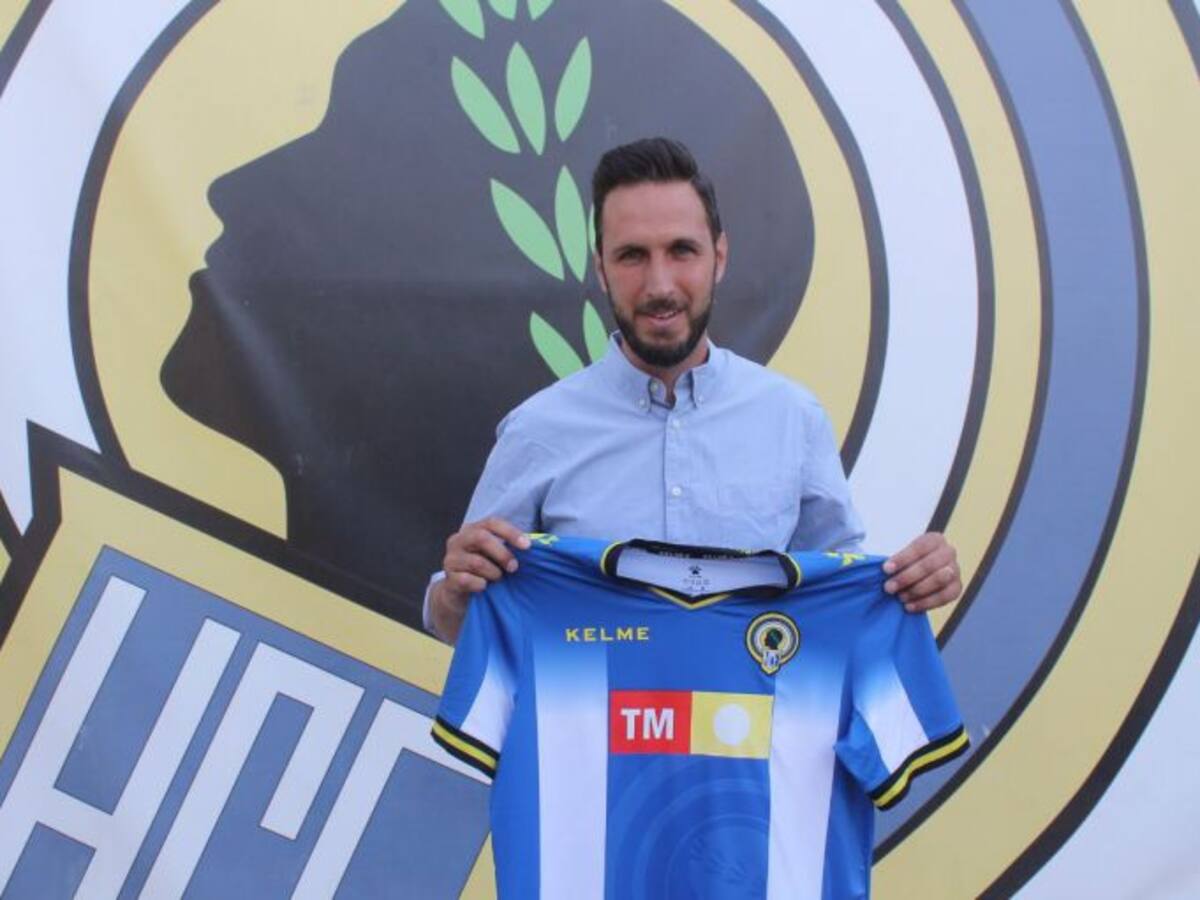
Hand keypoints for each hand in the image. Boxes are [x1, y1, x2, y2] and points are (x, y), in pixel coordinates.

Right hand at [430, 517, 530, 642]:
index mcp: (472, 530)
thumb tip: (537, 545)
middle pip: (481, 538)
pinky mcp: (449, 578)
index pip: (492, 523)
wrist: (459, 594)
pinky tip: (485, 587)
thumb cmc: (485, 570)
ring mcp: (451, 559)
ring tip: (498, 579)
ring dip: (493, 572)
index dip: (511, 532)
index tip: (527, 546)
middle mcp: (458, 540)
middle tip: (514, 568)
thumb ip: (510, 548)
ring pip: (476, 562)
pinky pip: (466, 580)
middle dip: (502, 553)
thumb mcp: (496, 556)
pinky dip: (480, 584)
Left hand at [882, 532, 960, 612]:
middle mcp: (949, 552)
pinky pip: (945, 597)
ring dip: (916, 590)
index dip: (902, 559)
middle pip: (929, 565)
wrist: (925, 573)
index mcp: (935, 539)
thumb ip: (896, 562)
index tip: (885, 569)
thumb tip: (878, 569)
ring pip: (939, 580)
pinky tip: (910, 607)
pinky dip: (926, 603)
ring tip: (900, 597)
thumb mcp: (903, 556)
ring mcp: (955, 570)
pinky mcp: (957, 588)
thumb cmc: (910, 563)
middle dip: (906, 577)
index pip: (919, 547)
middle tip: (889, 588)